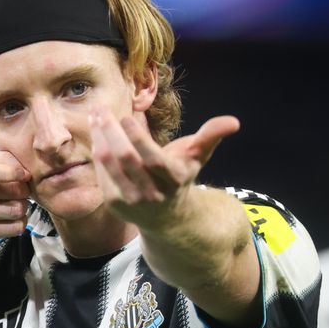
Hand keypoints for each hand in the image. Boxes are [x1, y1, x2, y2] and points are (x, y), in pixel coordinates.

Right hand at [0, 150, 30, 247]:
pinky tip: (14, 218)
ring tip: (19, 203)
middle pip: (9, 193)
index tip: (24, 174)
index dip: (9, 172)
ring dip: (23, 207)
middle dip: (24, 190)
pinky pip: (10, 229)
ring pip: (13, 211)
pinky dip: (19, 223)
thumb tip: (24, 171)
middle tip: (23, 190)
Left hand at [89, 106, 239, 229]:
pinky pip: (101, 173)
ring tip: (95, 116)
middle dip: (111, 132)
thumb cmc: (180, 177)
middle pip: (126, 159)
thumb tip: (233, 121)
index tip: (126, 116)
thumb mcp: (197, 157)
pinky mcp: (114, 203)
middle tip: (101, 109)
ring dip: (99, 138)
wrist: (167, 218)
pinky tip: (97, 134)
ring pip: (109, 165)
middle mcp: (151, 192)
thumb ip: (211, 136)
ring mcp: (131, 200)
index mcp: (173, 178)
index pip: (153, 159)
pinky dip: (97, 151)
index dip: (138, 138)